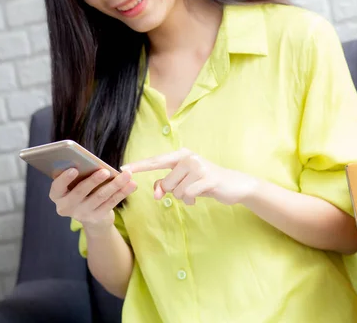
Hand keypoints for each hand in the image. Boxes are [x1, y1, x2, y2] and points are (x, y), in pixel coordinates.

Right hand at [49, 168, 136, 230]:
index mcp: (58, 195)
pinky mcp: (97, 217)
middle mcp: (66, 207)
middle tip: (105, 171)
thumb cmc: (83, 190)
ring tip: (126, 174)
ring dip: (115, 184)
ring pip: (100, 197)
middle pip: (80, 192)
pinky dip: (123, 192)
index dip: (64, 179)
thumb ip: (81, 174)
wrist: (92, 216)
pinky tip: (132, 184)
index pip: (57, 188)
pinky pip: (112, 202)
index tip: (74, 169)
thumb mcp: (77, 183)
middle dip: (94, 180)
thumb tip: (94, 163)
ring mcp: (82, 214)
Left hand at [121, 148, 258, 205]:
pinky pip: (188, 195)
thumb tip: (155, 193)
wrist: (233, 184)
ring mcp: (199, 167)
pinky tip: (199, 197)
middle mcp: (189, 157)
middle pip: (166, 183)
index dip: (140, 165)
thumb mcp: (184, 181)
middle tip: (188, 189)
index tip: (123, 168)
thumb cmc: (205, 182)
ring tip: (196, 191)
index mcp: (181, 154)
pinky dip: (191, 200)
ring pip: (176, 191)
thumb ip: (166, 184)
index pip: (156, 160)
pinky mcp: (207, 178)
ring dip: (184, 197)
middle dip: (174, 191)